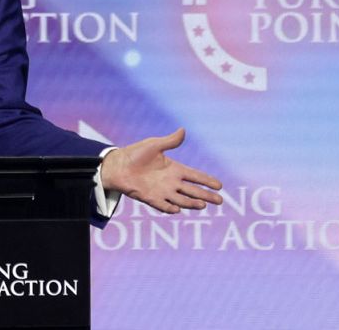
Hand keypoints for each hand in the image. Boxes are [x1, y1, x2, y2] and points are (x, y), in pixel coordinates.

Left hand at [100, 128, 222, 213]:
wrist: (118, 165)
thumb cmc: (135, 154)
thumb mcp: (154, 145)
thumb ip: (170, 141)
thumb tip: (183, 130)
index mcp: (174, 169)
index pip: (195, 176)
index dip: (207, 180)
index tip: (220, 185)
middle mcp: (171, 182)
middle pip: (193, 191)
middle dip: (206, 196)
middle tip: (220, 201)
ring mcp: (162, 191)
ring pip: (181, 200)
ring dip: (191, 203)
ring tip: (202, 204)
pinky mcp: (151, 198)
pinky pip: (163, 205)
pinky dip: (170, 208)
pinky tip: (177, 209)